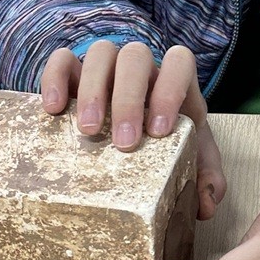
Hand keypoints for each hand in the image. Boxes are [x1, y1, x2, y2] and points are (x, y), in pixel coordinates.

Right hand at [40, 41, 224, 220]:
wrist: (135, 134)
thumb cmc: (166, 141)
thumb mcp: (191, 156)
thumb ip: (206, 177)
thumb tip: (207, 206)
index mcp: (173, 81)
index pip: (179, 62)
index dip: (170, 89)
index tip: (159, 131)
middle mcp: (141, 68)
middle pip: (135, 57)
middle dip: (128, 98)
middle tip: (123, 142)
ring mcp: (107, 68)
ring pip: (100, 53)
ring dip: (93, 90)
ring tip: (87, 131)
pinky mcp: (74, 75)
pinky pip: (62, 60)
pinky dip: (55, 78)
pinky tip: (52, 111)